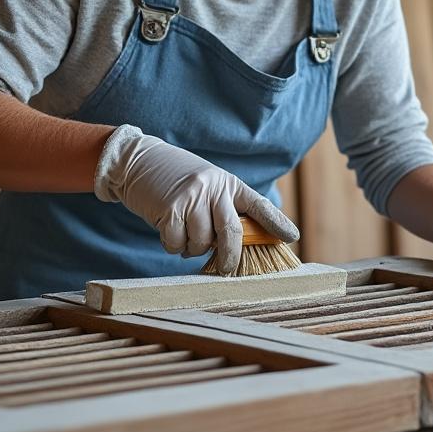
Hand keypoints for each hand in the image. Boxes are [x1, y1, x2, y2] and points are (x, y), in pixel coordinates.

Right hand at [94, 125, 298, 274]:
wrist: (140, 161)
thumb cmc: (178, 181)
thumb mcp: (208, 188)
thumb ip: (223, 210)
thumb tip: (236, 247)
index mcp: (229, 184)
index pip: (259, 205)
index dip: (277, 222)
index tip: (292, 237)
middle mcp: (214, 188)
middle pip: (232, 232)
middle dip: (231, 257)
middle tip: (227, 270)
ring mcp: (192, 197)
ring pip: (201, 242)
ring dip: (193, 250)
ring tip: (184, 236)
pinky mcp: (169, 208)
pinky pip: (177, 243)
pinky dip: (173, 246)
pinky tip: (169, 232)